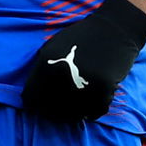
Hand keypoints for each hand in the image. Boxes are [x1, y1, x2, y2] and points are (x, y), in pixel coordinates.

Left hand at [20, 0, 145, 122]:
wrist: (114, 29)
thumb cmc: (81, 37)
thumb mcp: (53, 46)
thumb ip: (42, 69)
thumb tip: (31, 95)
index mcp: (47, 65)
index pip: (31, 97)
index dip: (33, 105)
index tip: (37, 109)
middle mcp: (63, 76)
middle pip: (50, 110)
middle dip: (51, 114)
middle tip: (56, 115)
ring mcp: (84, 83)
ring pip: (73, 115)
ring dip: (72, 116)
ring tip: (72, 114)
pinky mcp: (104, 88)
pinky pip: (95, 112)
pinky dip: (92, 113)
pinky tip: (89, 109)